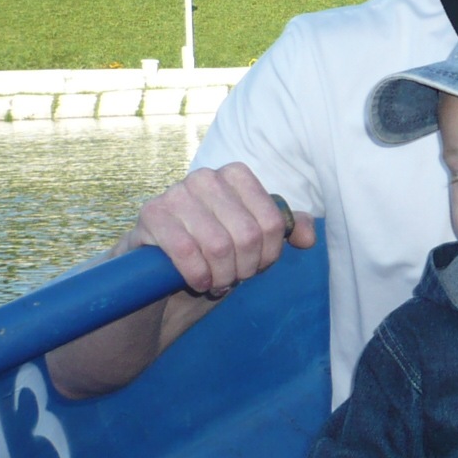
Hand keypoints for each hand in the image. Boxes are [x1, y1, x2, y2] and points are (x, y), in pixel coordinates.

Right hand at [118, 163, 315, 297]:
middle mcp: (206, 177)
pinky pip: (185, 250)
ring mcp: (175, 193)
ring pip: (218, 245)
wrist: (161, 272)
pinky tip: (198, 283)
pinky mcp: (151, 214)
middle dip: (245, 268)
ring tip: (217, 282)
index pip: (272, 221)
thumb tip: (307, 238)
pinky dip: (197, 275)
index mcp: (236, 175)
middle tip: (234, 278)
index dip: (269, 254)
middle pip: (248, 234)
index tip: (257, 266)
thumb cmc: (214, 252)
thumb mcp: (253, 240)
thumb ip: (284, 230)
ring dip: (222, 275)